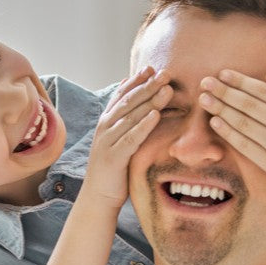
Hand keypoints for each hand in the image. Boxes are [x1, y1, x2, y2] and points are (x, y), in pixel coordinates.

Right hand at [84, 66, 172, 204]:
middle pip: (128, 101)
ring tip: (166, 89)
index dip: (136, 80)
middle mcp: (105, 127)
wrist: (98, 197)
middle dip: (148, 86)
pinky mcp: (114, 157)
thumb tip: (135, 102)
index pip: (121, 94)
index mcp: (107, 122)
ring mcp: (108, 141)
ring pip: (131, 116)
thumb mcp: (119, 141)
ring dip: (150, 101)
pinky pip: (131, 138)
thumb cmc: (114, 170)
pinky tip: (156, 115)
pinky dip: (143, 125)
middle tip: (166, 73)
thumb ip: (125, 122)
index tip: (152, 67)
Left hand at [198, 69, 265, 195]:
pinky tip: (215, 121)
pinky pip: (245, 145)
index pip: (263, 91)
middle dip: (224, 92)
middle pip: (249, 105)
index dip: (241, 81)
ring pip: (244, 124)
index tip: (222, 73)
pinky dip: (228, 132)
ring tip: (204, 99)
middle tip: (204, 83)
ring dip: (221, 110)